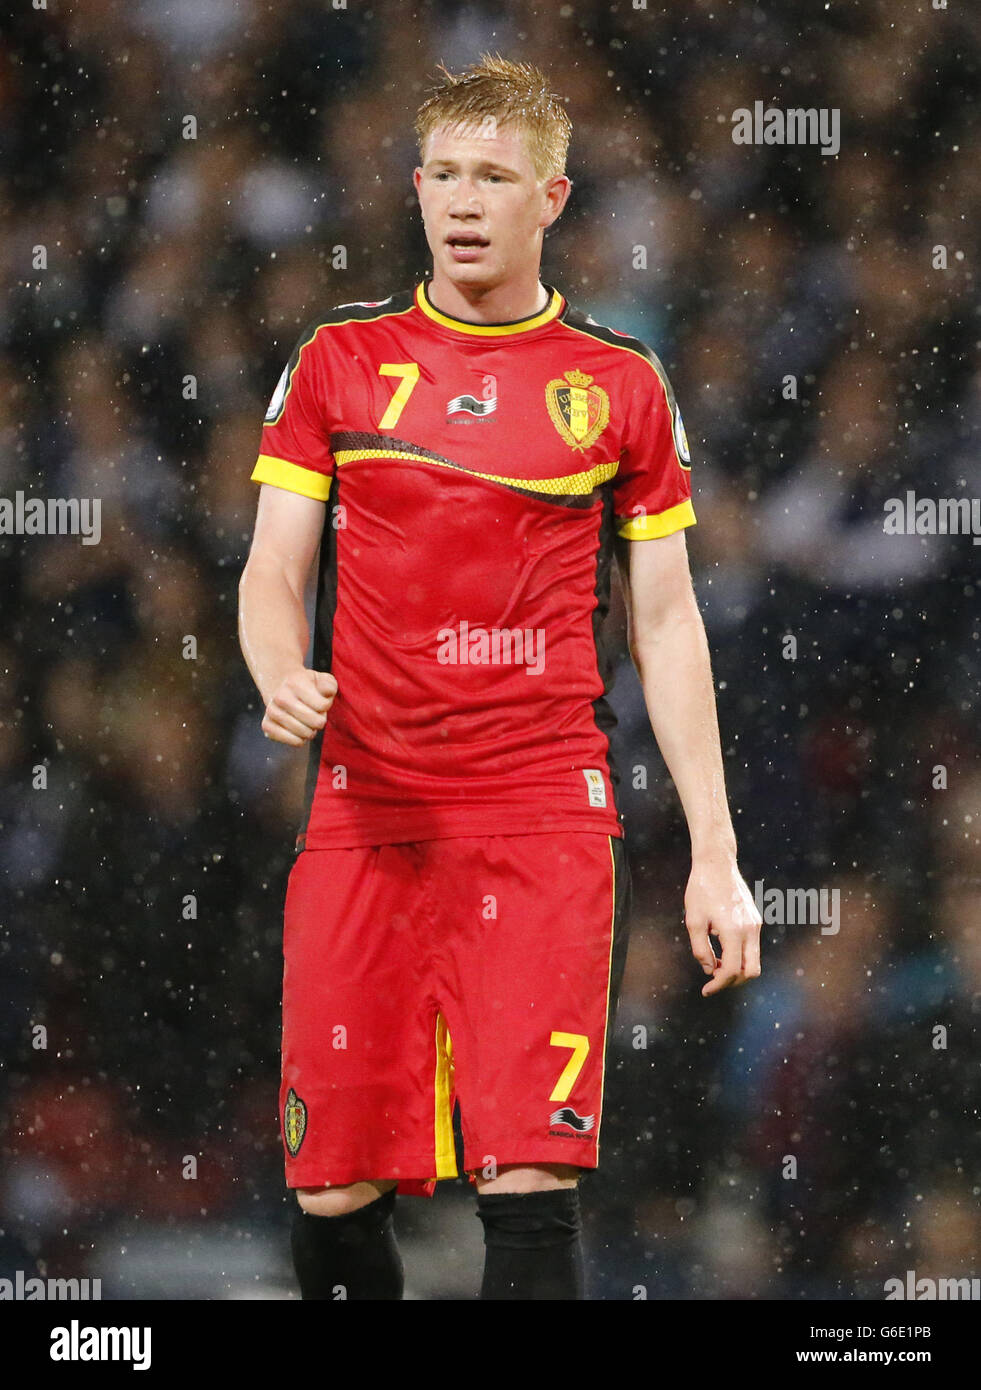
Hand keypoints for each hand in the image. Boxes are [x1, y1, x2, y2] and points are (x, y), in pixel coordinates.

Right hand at [262, 668, 336, 745]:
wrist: (281, 689)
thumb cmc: (307, 687)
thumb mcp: (321, 679)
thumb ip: (329, 684)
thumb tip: (326, 693)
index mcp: (294, 684)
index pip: (322, 705)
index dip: (326, 705)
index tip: (320, 701)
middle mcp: (280, 697)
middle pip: (316, 722)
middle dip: (320, 720)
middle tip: (314, 714)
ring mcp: (271, 712)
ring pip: (306, 733)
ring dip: (311, 730)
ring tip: (306, 721)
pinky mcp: (267, 726)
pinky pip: (295, 742)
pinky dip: (301, 739)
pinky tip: (298, 730)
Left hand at [684, 854, 761, 996]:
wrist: (717, 863)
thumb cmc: (701, 890)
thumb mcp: (694, 921)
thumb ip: (700, 949)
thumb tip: (709, 970)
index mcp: (733, 931)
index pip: (732, 970)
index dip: (718, 984)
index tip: (706, 990)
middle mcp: (750, 930)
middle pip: (751, 971)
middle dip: (733, 981)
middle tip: (713, 980)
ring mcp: (755, 924)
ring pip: (753, 960)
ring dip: (736, 968)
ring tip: (714, 963)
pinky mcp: (755, 919)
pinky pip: (751, 946)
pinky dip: (739, 955)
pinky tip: (721, 948)